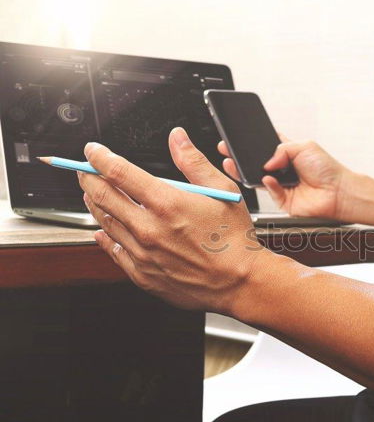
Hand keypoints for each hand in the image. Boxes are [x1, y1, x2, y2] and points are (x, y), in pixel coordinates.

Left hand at [78, 127, 268, 314]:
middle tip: (85, 170)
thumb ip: (194, 162)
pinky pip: (114, 252)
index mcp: (167, 204)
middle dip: (89, 178)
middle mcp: (149, 229)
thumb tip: (177, 139)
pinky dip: (105, 238)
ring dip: (95, 204)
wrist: (240, 282)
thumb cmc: (234, 239)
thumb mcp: (223, 191)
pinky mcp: (143, 274)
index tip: (93, 151)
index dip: (99, 157)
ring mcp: (143, 253)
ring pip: (105, 223)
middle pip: (103, 196)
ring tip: (93, 194)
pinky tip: (104, 231)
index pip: (118, 173)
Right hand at [218, 137, 349, 219]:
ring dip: (245, 172)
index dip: (250, 143)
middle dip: (240, 157)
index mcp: (287, 153)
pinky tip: (269, 178)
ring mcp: (281, 186)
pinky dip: (267, 184)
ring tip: (234, 163)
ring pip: (257, 179)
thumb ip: (281, 148)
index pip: (264, 146)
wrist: (338, 191)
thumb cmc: (327, 169)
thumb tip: (267, 161)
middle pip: (255, 163)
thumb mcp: (303, 146)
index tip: (235, 137)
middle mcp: (282, 170)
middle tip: (226, 149)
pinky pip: (269, 192)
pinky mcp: (282, 201)